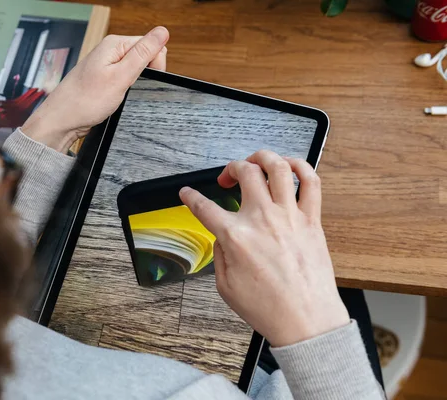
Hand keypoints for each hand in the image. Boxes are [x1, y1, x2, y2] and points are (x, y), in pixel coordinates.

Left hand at [22, 26, 168, 152]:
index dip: (155, 64)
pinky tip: (117, 97)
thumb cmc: (85, 101)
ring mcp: (108, 65)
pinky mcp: (106, 78)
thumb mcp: (121, 77)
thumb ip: (143, 53)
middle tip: (129, 88)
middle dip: (145, 75)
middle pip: (145, 56)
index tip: (141, 80)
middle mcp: (111, 51)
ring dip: (135, 84)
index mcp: (115, 44)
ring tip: (120, 93)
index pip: (151, 44)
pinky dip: (127, 90)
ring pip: (137, 70)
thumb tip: (162, 32)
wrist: (63, 119)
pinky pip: (126, 80)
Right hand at [179, 150, 348, 346]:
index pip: (204, 206)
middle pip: (244, 172)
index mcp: (236, 236)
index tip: (188, 194)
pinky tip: (290, 167)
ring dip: (263, 157)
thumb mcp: (225, 286)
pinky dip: (300, 167)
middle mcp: (262, 219)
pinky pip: (311, 182)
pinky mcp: (311, 220)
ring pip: (278, 167)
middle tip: (227, 178)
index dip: (191, 197)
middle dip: (230, 168)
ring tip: (256, 162)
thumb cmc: (269, 308)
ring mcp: (289, 216)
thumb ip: (220, 254)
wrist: (306, 320)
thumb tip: (222, 237)